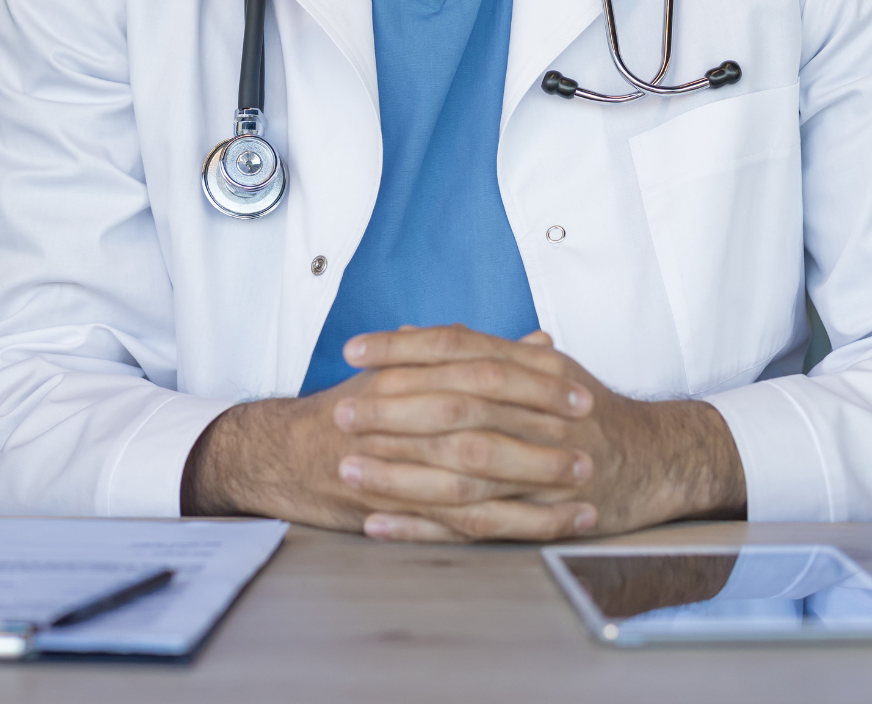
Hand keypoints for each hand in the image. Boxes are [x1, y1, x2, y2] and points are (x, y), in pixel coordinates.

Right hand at [179, 349, 594, 536]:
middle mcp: (400, 416)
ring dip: (533, 488)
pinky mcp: (394, 511)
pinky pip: (459, 525)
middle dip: (541, 436)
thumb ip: (475, 356)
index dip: (534, 384)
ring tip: (584, 493)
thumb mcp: (406, 371)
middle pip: (481, 424)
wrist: (280, 454)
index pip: (480, 373)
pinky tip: (549, 530)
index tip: (580, 393)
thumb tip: (538, 341)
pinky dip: (506, 529)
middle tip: (591, 444)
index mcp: (407, 375)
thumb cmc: (352, 410)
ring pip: (474, 479)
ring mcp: (395, 466)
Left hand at [331, 327, 745, 541]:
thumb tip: (414, 336)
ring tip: (348, 468)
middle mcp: (541, 411)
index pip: (461, 348)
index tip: (353, 351)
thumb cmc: (590, 411)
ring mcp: (545, 466)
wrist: (660, 459)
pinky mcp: (543, 515)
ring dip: (399, 471)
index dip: (404, 348)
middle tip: (340, 411)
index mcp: (536, 368)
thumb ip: (482, 353)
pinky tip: (380, 523)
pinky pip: (474, 523)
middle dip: (392, 410)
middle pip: (456, 406)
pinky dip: (423, 525)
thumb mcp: (544, 369)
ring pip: (461, 469)